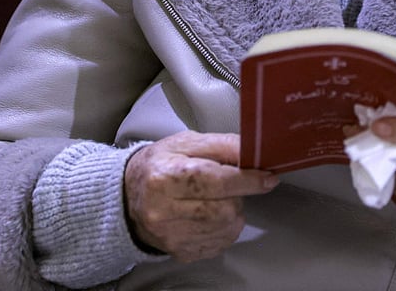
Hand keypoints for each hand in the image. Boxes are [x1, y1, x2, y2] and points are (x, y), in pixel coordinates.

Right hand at [123, 132, 278, 262]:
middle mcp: (163, 211)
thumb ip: (221, 145)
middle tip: (230, 186)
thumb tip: (252, 152)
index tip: (267, 178)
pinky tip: (211, 216)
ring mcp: (171, 236)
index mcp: (165, 177)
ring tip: (216, 199)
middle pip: (224, 209)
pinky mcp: (180, 252)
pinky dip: (225, 228)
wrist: (128, 197)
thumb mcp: (185, 143)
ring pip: (226, 228)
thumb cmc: (160, 165)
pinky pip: (220, 243)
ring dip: (233, 212)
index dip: (247, 180)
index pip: (215, 181)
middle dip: (238, 196)